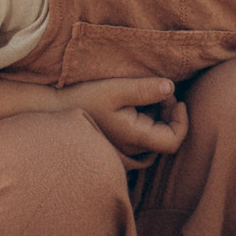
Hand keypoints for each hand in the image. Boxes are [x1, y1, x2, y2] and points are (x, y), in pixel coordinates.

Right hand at [62, 76, 188, 161]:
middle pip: (166, 135)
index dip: (182, 121)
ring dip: (157, 112)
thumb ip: (143, 89)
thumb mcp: (114, 89)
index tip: (176, 99)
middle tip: (158, 87)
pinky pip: (142, 133)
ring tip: (143, 91)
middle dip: (168, 110)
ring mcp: (125, 148)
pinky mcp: (119, 142)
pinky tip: (132, 101)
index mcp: (135, 138)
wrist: (52, 111)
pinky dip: (145, 116)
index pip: (173, 141)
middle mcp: (132, 149)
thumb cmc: (82, 100)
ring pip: (154, 133)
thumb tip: (170, 87)